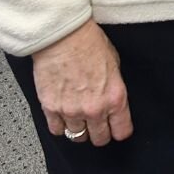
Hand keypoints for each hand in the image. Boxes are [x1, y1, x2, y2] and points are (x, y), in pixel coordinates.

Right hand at [32, 18, 133, 146]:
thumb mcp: (114, 62)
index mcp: (114, 97)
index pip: (122, 131)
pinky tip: (62, 116)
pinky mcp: (51, 108)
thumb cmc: (88, 41)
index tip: (115, 128)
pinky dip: (59, 126)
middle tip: (96, 125)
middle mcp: (94, 108)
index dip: (119, 130)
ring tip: (78, 119)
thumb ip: (113, 85)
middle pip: (99, 139)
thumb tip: (110, 96)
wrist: (62, 34)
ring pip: (77, 137)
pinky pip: (56, 130)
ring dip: (79, 130)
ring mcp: (71, 111)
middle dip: (99, 133)